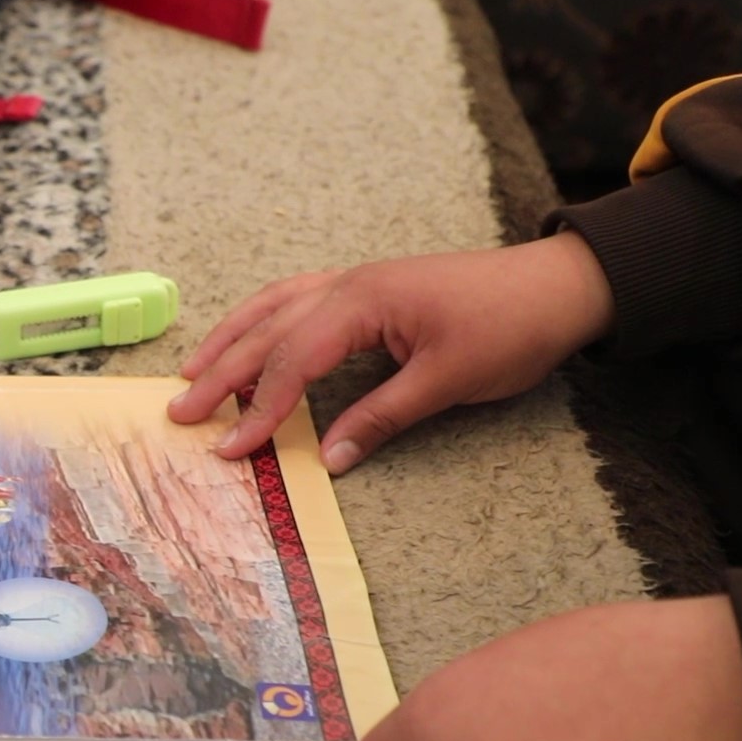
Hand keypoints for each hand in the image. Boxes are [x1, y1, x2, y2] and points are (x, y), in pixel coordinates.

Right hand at [168, 233, 614, 472]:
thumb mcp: (448, 382)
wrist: (560, 284)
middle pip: (267, 331)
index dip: (258, 409)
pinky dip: (260, 322)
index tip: (230, 448)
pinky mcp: (366, 288)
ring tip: (190, 372)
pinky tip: (246, 339)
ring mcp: (354, 281)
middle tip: (181, 413)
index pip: (292, 360)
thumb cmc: (511, 328)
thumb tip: (330, 460)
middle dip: (219, 374)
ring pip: (271, 307)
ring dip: (228, 340)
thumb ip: (382, 418)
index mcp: (364, 302)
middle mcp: (348, 284)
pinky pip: (294, 300)